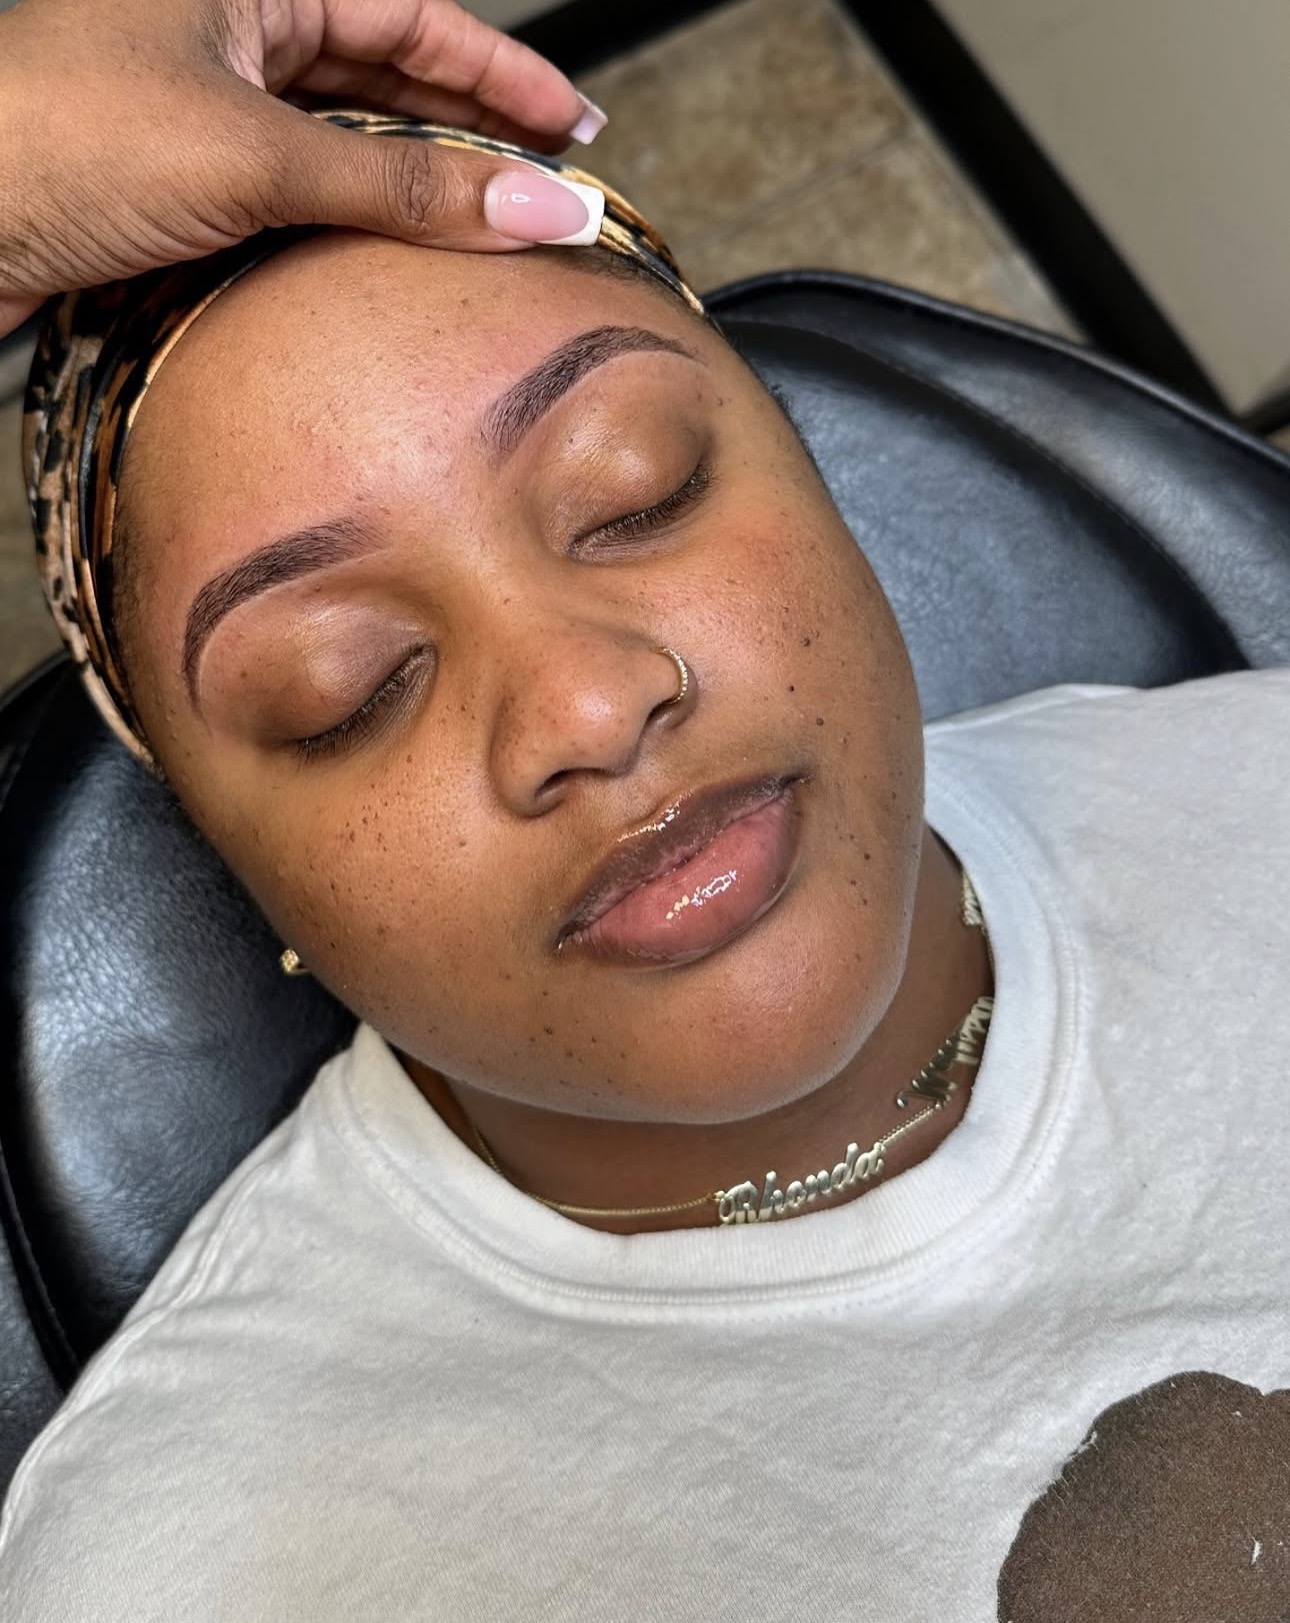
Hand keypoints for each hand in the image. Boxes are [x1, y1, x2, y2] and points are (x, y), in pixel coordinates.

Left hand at [0, 0, 606, 335]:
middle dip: (473, 127)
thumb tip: (537, 209)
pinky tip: (395, 251)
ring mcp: (203, 102)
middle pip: (385, 70)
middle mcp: (227, 27)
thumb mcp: (254, 157)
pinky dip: (355, 219)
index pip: (409, 14)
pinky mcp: (181, 175)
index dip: (502, 70)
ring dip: (417, 179)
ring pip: (343, 134)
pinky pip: (298, 188)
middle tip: (548, 183)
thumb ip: (404, 186)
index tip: (574, 127)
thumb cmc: (55, 142)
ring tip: (492, 224)